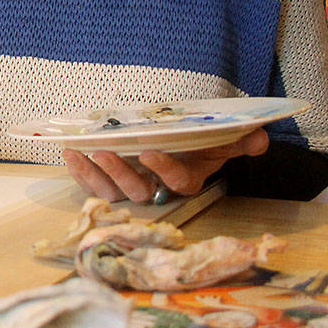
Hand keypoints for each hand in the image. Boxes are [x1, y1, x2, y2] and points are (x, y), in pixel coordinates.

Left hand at [62, 128, 269, 202]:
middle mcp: (156, 187)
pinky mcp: (109, 181)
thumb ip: (240, 139)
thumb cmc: (200, 141)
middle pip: (137, 191)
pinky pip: (93, 185)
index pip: (176, 183)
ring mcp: (130, 186)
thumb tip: (258, 136)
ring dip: (94, 174)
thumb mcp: (223, 139)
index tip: (150, 152)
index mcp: (184, 179)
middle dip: (120, 173)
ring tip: (80, 154)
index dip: (164, 171)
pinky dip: (80, 173)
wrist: (180, 139)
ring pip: (112, 191)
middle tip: (105, 152)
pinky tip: (69, 154)